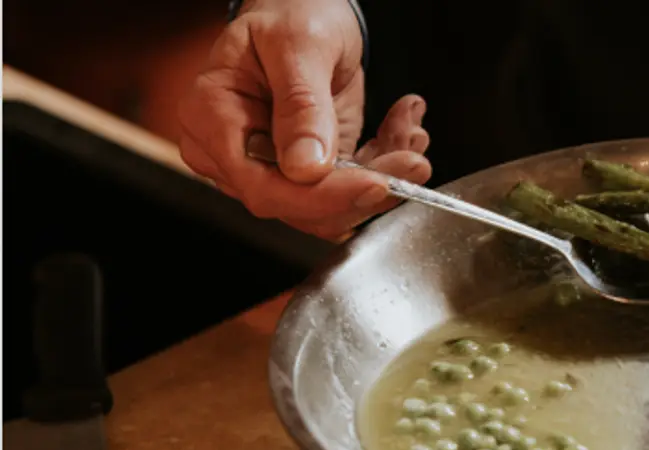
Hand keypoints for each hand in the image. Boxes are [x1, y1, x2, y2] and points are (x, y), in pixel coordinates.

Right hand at [178, 0, 431, 238]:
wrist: (303, 8)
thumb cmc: (289, 13)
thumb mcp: (298, 45)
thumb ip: (300, 104)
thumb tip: (305, 168)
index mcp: (213, 120)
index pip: (263, 187)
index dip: (320, 196)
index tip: (374, 183)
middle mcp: (236, 154)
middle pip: (300, 207)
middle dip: (364, 189)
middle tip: (412, 160)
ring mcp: (272, 167)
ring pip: (333, 207)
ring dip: (383, 177)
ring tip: (411, 133)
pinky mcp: (310, 172)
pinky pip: (351, 190)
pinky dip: (385, 165)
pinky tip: (403, 129)